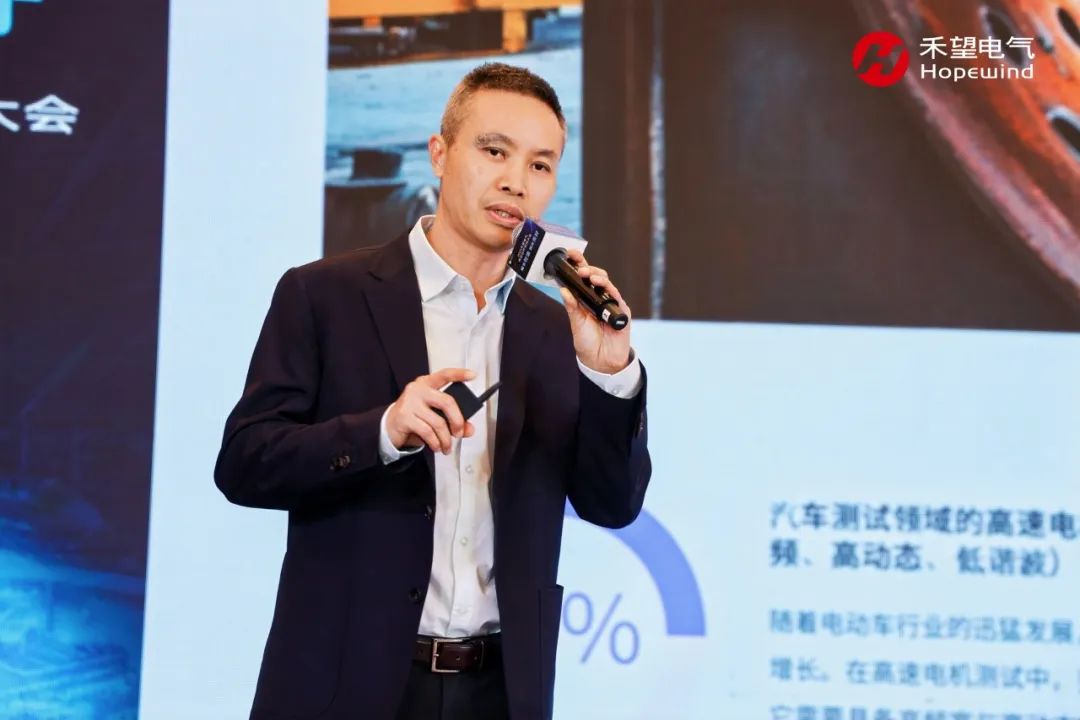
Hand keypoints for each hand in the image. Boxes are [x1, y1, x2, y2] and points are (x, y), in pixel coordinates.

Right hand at [386, 368, 475, 453]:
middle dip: (457, 421)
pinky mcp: (404, 416)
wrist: (389, 427)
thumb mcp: (434, 416)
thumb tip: (469, 429)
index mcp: (426, 384)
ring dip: (445, 439)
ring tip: (446, 446)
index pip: (444, 375)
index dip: (459, 374)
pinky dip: (435, 442)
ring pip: (438, 422)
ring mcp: (410, 402)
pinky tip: (436, 446)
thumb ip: (453, 420)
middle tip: (459, 433)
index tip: (472, 375)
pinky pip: (428, 432)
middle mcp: (418, 390)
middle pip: (447, 402)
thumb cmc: (414, 418)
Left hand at [559, 249, 631, 373]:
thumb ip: (571, 306)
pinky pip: (616, 297)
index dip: (578, 265)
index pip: (582, 279)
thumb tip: (563, 289)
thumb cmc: (588, 342)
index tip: (570, 255)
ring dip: (598, 277)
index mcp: (585, 300)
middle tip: (579, 268)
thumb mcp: (576, 323)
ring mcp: (611, 304)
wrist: (601, 361)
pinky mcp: (621, 311)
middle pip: (596, 277)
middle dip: (588, 269)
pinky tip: (601, 286)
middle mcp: (598, 299)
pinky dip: (609, 290)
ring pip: (606, 284)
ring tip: (589, 275)